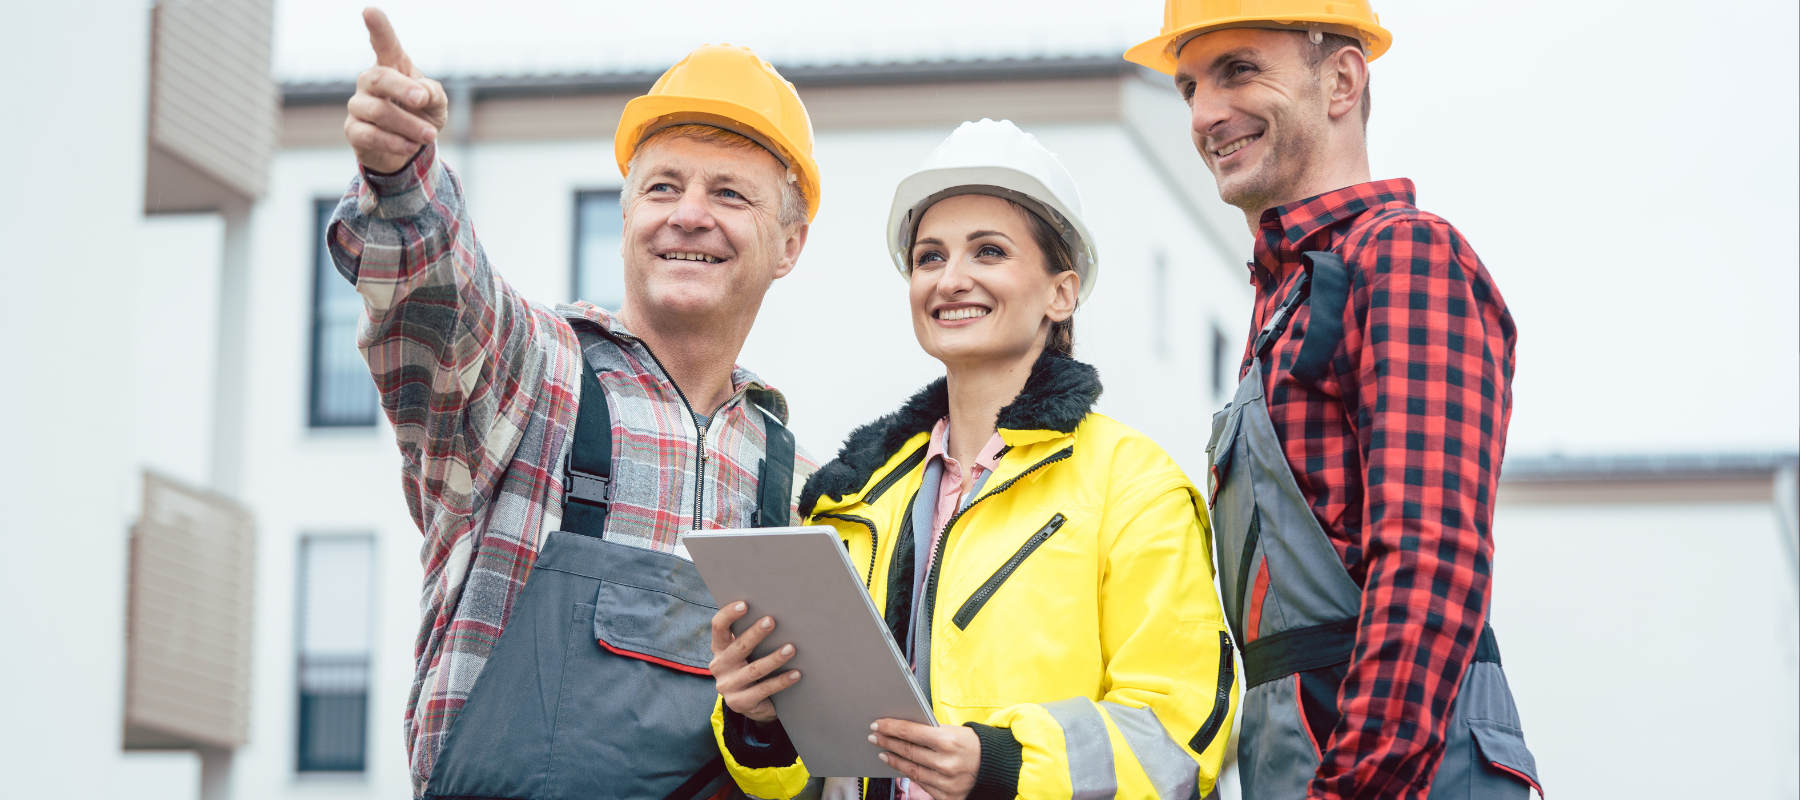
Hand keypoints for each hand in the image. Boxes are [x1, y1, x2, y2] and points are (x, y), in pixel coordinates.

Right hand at [344, 7, 447, 172]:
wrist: (407, 148)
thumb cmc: (421, 116)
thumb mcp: (436, 104)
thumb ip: (433, 94)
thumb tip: (421, 92)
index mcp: (392, 67)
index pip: (383, 43)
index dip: (378, 28)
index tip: (369, 11)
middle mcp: (370, 82)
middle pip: (380, 78)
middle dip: (402, 88)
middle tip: (422, 100)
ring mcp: (358, 105)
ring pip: (379, 111)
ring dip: (408, 125)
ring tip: (430, 135)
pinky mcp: (354, 130)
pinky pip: (370, 135)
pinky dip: (394, 142)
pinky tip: (411, 146)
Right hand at [708, 601, 799, 723]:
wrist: (750, 704)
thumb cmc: (750, 667)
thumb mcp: (745, 653)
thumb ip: (750, 636)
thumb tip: (775, 614)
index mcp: (719, 649)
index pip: (718, 628)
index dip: (729, 615)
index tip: (744, 604)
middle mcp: (719, 666)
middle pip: (738, 647)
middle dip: (756, 634)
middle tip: (771, 621)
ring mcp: (727, 687)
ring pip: (754, 670)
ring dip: (774, 658)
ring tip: (791, 649)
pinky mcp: (739, 703)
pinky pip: (764, 689)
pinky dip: (781, 681)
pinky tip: (796, 674)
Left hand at [870, 719, 981, 799]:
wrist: (996, 767)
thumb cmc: (973, 745)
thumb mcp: (954, 731)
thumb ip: (930, 732)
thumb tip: (902, 729)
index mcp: (948, 741)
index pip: (910, 732)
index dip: (891, 728)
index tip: (877, 724)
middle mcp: (946, 764)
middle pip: (908, 751)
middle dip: (888, 742)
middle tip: (875, 736)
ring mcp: (946, 783)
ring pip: (911, 770)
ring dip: (894, 760)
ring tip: (884, 752)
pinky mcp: (947, 797)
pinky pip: (922, 784)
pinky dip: (909, 774)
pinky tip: (901, 766)